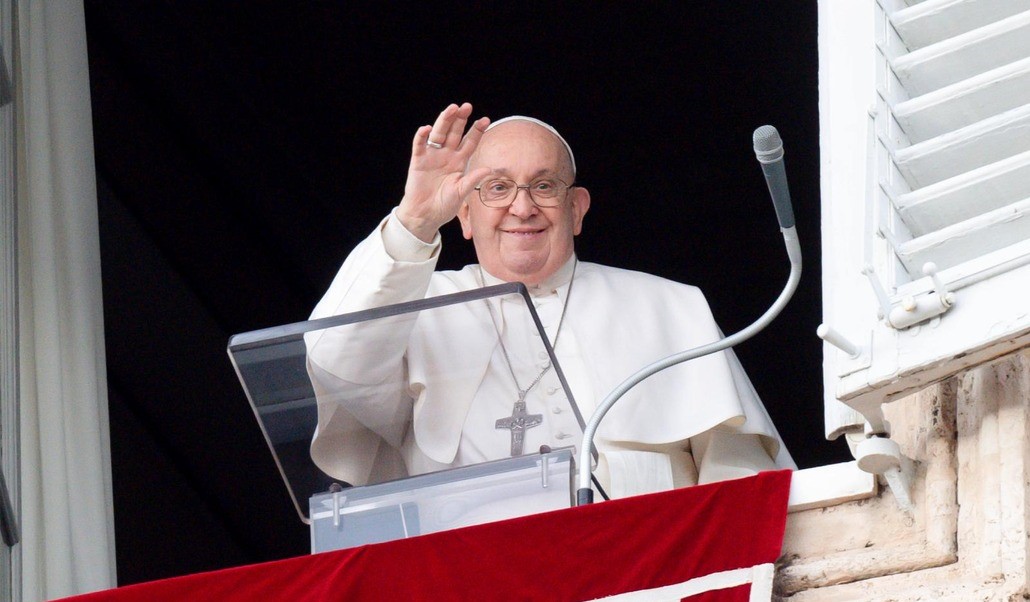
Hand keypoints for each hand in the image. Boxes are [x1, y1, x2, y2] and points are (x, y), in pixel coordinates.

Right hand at [396, 103, 492, 241]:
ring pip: (439, 134)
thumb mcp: (461, 193)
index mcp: (459, 161)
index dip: (476, 131)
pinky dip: (422, 137)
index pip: (470, 142)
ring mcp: (432, 156)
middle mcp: (446, 155)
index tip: (485, 120)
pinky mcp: (418, 161)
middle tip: (467, 106)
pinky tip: (427, 128)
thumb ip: (472, 180)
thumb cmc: (444, 205)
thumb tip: (489, 169)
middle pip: (454, 133)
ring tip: (451, 109)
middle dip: (460, 119)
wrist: (425, 215)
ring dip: (444, 121)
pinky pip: (420, 145)